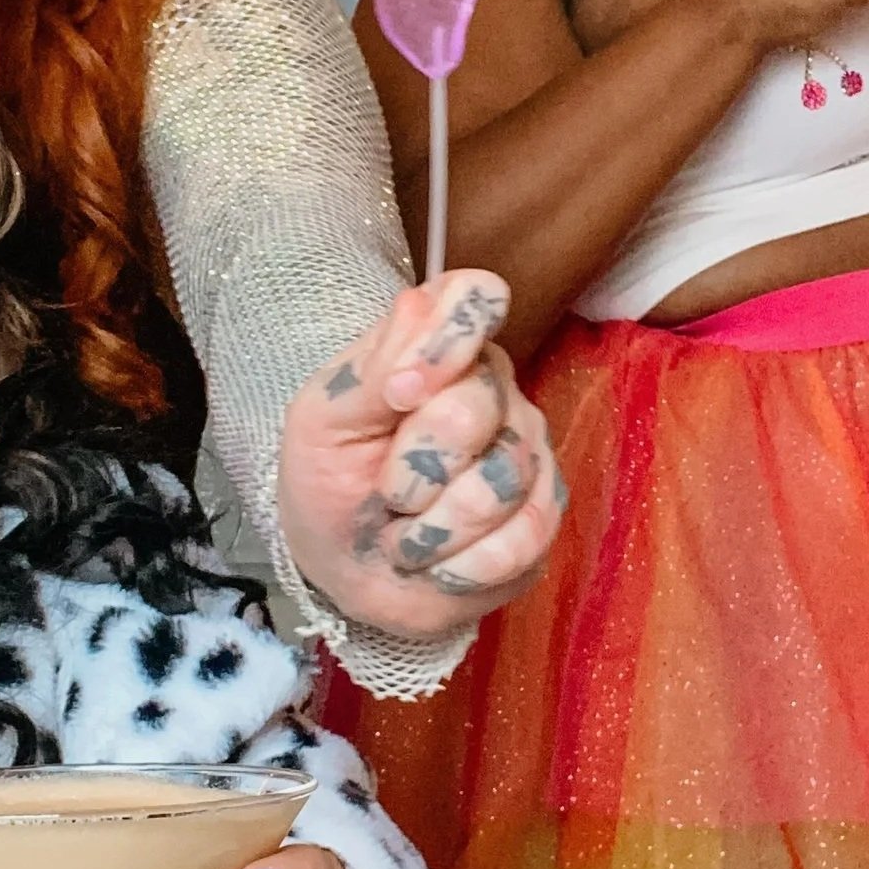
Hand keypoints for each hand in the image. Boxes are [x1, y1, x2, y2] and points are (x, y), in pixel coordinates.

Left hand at [276, 270, 565, 641]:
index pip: (474, 298)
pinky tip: (436, 562)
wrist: (345, 570)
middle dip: (412, 468)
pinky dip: (458, 566)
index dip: (444, 342)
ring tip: (405, 533)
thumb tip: (420, 307)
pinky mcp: (545, 516)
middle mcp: (496, 387)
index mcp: (441, 344)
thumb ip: (374, 363)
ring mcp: (529, 450)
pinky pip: (519, 541)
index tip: (399, 394)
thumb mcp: (323, 420)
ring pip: (499, 482)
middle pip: (476, 407)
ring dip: (430, 528)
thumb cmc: (332, 477)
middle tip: (386, 492)